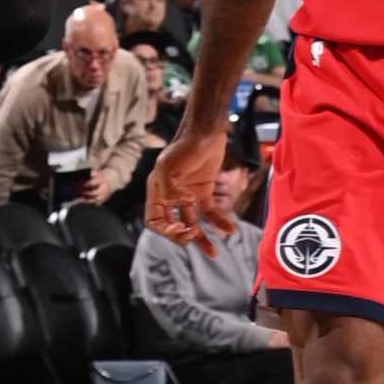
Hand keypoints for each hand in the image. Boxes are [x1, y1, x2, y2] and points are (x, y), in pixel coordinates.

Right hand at [146, 123, 239, 250]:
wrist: (207, 131)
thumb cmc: (185, 146)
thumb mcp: (170, 166)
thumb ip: (170, 189)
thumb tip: (183, 205)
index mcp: (157, 190)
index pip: (153, 219)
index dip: (164, 229)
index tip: (180, 228)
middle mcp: (170, 195)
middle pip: (172, 225)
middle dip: (182, 236)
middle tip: (193, 235)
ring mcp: (187, 195)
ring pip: (192, 224)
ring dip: (201, 239)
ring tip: (214, 252)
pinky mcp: (204, 192)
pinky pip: (210, 213)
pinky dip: (220, 222)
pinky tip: (230, 229)